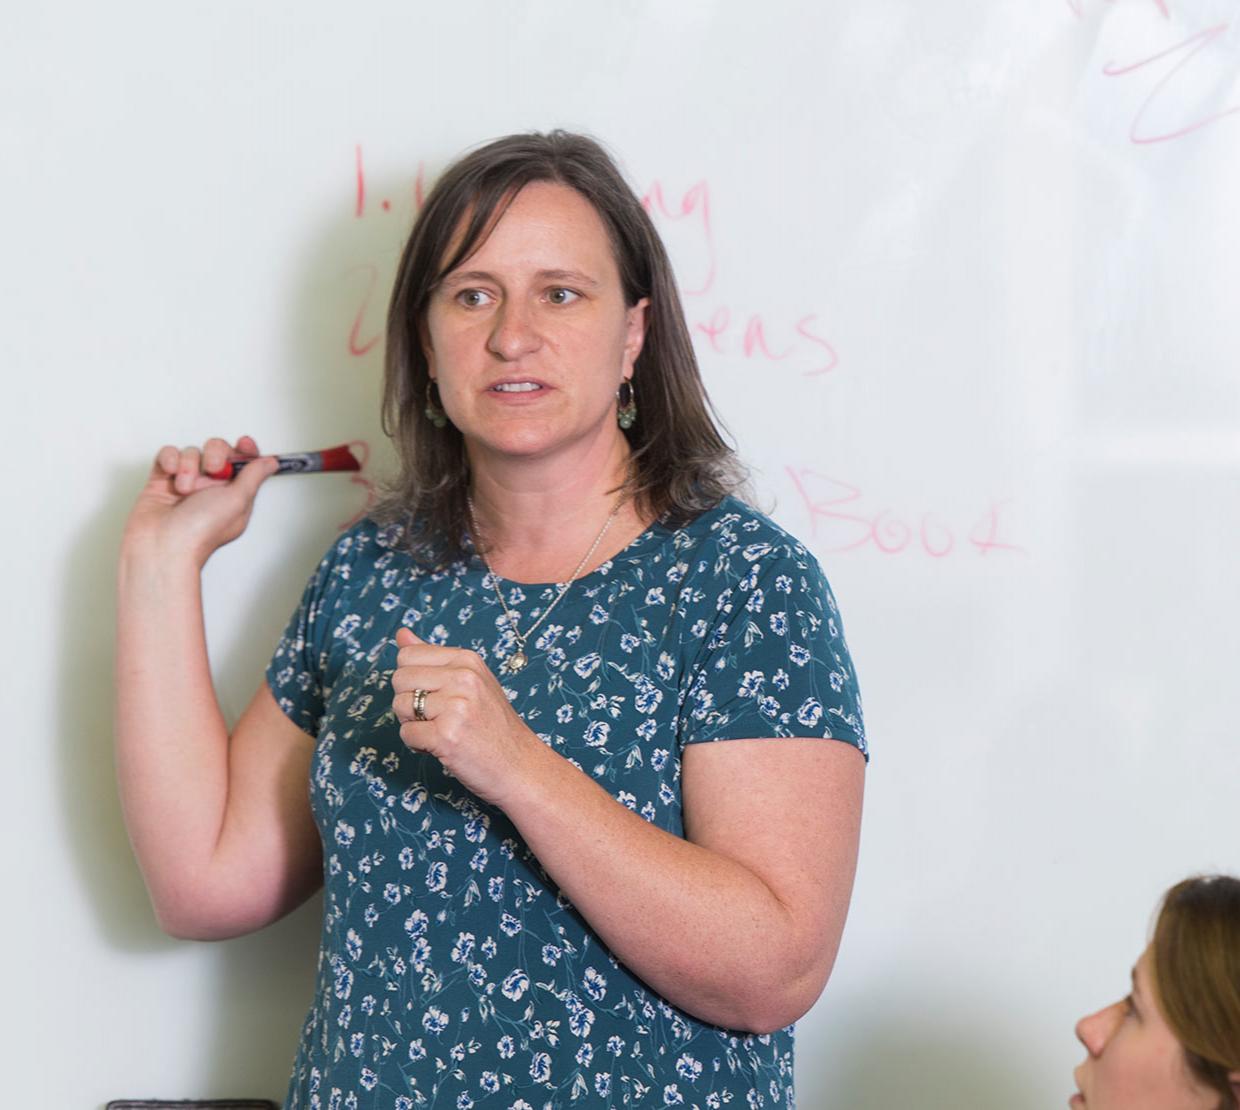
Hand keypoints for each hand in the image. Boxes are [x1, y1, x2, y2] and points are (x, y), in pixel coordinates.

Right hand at [122, 435, 278, 566]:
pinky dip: (170, 460)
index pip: (244, 463)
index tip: (244, 444)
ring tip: (184, 488)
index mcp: (234, 494)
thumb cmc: (201, 531)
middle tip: (212, 469)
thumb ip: (254, 476)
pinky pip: (168, 455)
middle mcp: (211, 488)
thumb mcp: (238, 500)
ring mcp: (186, 483)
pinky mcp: (162, 481)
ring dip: (189, 465)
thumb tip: (271, 463)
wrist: (162, 546)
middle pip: (218, 450)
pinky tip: (170, 474)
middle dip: (215, 454)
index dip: (246, 450)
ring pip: (192, 452)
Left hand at [391, 628, 541, 808]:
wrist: (520, 766)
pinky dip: (418, 745)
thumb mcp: (471, 681)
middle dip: (409, 702)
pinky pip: (406, 734)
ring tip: (441, 732)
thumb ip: (433, 657)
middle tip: (437, 717)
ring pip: (400, 706)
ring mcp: (455, 707)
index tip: (436, 696)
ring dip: (413, 724)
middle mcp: (462, 678)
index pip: (408, 656)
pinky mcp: (447, 736)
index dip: (413, 680)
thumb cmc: (493, 725)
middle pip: (399, 679)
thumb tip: (402, 634)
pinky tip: (442, 747)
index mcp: (467, 660)